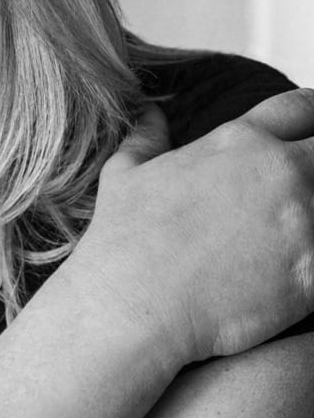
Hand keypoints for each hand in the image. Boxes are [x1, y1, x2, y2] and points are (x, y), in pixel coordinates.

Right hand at [69, 89, 313, 362]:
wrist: (132, 309)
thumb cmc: (122, 246)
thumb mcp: (124, 177)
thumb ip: (145, 139)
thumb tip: (150, 113)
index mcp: (240, 141)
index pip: (302, 108)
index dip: (312, 120)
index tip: (308, 138)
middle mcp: (281, 171)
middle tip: (301, 195)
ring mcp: (304, 221)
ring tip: (297, 236)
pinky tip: (296, 275)